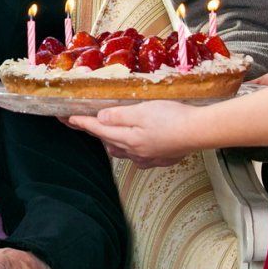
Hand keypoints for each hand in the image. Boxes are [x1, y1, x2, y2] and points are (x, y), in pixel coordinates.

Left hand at [66, 101, 203, 166]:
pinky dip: (132, 150)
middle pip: (108, 141)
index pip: (98, 129)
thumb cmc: (172, 118)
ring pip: (123, 151)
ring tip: (107, 133)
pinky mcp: (162, 158)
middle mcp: (135, 151)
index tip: (67, 118)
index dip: (82, 123)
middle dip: (95, 132)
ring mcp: (148, 157)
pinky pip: (140, 157)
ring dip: (112, 142)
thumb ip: (119, 116)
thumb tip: (100, 119)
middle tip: (83, 122)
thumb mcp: (141, 110)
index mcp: (128, 138)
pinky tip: (137, 146)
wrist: (200, 132)